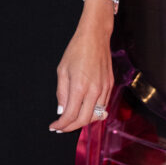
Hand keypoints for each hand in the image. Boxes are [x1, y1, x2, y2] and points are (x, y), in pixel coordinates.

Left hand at [48, 11, 112, 132]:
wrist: (95, 37)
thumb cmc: (76, 50)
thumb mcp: (62, 70)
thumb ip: (62, 92)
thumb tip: (62, 111)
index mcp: (80, 86)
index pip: (71, 115)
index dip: (62, 125)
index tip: (55, 127)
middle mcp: (94, 91)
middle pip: (84, 120)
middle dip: (71, 127)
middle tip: (61, 127)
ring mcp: (104, 89)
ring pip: (96, 116)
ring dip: (83, 121)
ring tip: (71, 120)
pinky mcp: (110, 86)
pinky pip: (103, 106)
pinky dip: (93, 112)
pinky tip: (84, 110)